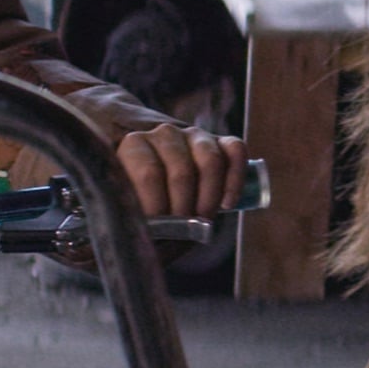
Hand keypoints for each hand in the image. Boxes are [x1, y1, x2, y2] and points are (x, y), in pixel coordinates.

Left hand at [112, 125, 244, 220]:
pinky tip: (227, 204)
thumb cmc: (142, 202)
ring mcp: (194, 135)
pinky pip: (236, 152)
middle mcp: (164, 134)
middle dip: (185, 207)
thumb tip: (148, 232)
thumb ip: (137, 215)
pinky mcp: (221, 141)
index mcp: (134, 145)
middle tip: (182, 227)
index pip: (148, 174)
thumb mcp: (132, 207)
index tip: (159, 228)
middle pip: (181, 171)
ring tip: (203, 220)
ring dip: (210, 197)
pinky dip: (234, 180)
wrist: (159, 183)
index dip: (157, 205)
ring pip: (211, 161)